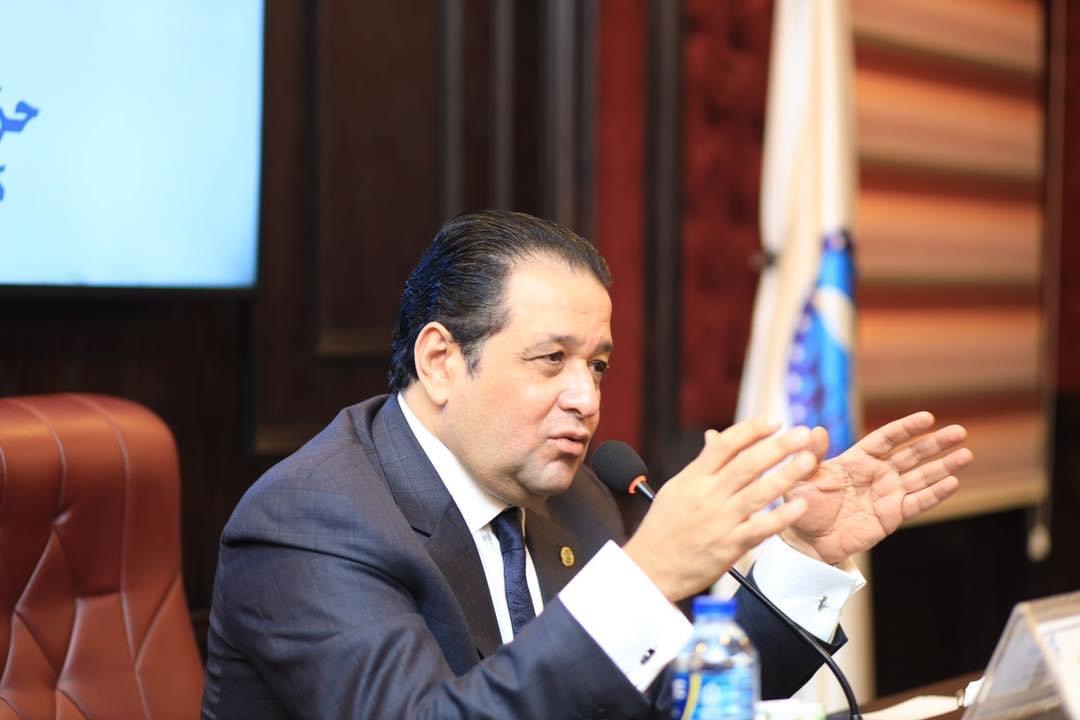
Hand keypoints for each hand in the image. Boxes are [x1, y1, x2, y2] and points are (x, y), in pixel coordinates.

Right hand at [623, 419, 819, 602]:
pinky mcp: (728, 547)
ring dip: (786, 475)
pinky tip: (799, 505)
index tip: (774, 420)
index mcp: (692, 478)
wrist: (649, 568)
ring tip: (808, 460)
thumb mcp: (676, 489)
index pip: (725, 445)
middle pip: (746, 464)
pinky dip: (780, 517)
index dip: (751, 430)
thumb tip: (714, 438)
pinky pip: (759, 529)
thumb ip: (700, 465)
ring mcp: (719, 521)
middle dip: (777, 446)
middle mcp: (707, 495)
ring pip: (757, 493)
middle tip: (801, 433)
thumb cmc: (662, 528)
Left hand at [781, 412, 973, 564]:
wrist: (806, 541)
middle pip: (911, 454)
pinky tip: (953, 482)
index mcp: (857, 459)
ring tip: (966, 455)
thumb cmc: (802, 506)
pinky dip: (935, 494)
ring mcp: (887, 494)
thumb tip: (814, 430)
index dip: (906, 428)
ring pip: (921, 477)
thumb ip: (812, 456)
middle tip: (959, 432)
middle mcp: (877, 473)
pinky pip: (917, 503)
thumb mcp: (801, 478)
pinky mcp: (892, 516)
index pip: (886, 438)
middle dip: (935, 444)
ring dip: (944, 466)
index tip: (928, 418)